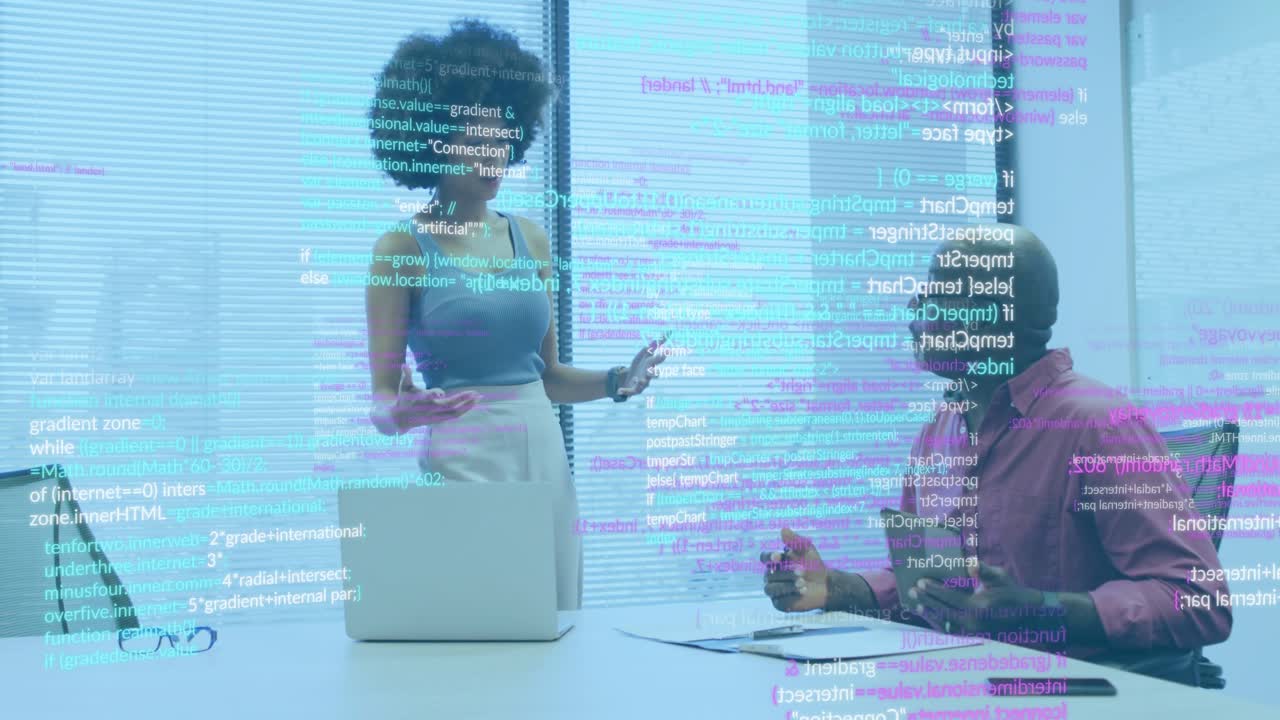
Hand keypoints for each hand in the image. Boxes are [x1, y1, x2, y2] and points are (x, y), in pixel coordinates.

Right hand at [382, 365, 479, 430]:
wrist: (401, 419)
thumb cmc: (404, 399)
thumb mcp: (404, 387)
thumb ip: (407, 376)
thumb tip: (404, 364)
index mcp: (421, 399)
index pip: (428, 397)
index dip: (434, 394)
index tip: (441, 392)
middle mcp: (430, 409)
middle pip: (448, 405)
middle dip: (462, 399)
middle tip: (474, 393)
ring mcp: (436, 416)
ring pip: (454, 413)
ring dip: (467, 406)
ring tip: (478, 398)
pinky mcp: (439, 420)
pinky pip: (454, 416)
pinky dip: (464, 410)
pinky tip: (473, 404)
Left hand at [617, 333, 668, 397]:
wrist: (630, 379)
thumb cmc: (640, 366)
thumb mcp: (645, 354)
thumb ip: (654, 346)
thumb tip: (665, 334)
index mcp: (651, 365)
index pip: (658, 360)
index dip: (662, 356)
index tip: (666, 352)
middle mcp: (648, 375)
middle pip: (653, 374)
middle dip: (654, 372)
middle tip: (654, 372)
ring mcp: (642, 383)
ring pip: (643, 384)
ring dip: (641, 382)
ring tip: (637, 380)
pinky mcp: (634, 390)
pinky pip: (630, 392)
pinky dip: (625, 391)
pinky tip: (619, 391)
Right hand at [760, 528, 828, 611]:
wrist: (825, 585)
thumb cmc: (814, 566)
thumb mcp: (807, 550)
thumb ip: (795, 541)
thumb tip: (783, 530)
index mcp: (775, 562)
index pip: (764, 558)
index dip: (769, 557)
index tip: (779, 556)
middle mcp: (771, 576)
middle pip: (769, 574)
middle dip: (786, 572)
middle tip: (802, 571)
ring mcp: (774, 591)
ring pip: (770, 588)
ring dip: (786, 584)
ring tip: (803, 582)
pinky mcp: (779, 604)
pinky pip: (778, 600)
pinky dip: (790, 594)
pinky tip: (802, 591)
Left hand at [909, 562, 1042, 634]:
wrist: (1027, 613)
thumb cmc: (1010, 590)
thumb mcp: (999, 576)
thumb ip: (983, 569)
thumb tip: (970, 565)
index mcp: (980, 606)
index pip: (950, 597)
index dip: (934, 589)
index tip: (920, 582)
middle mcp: (975, 621)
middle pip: (943, 611)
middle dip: (926, 600)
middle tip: (911, 591)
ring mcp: (974, 631)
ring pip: (945, 624)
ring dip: (929, 614)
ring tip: (916, 604)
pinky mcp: (974, 635)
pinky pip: (952, 631)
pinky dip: (939, 623)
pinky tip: (930, 616)